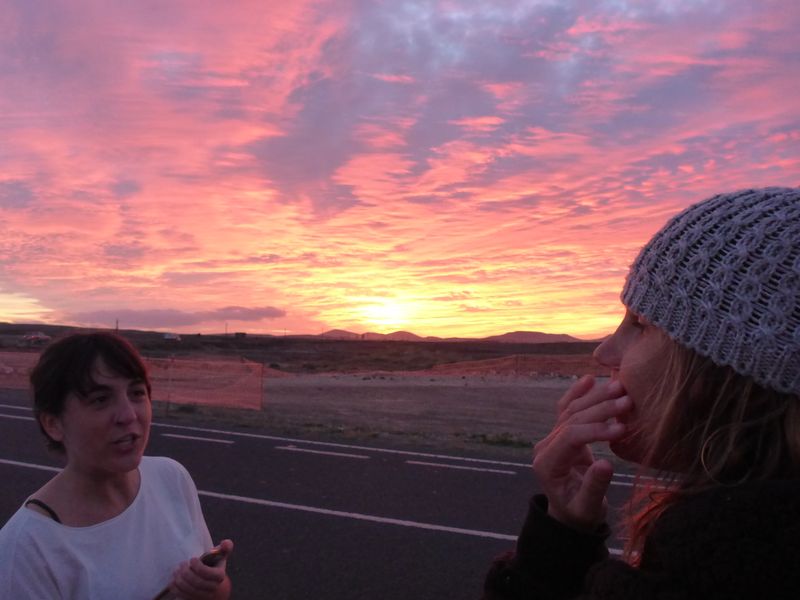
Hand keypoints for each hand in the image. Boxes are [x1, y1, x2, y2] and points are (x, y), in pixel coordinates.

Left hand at [169, 539, 233, 599]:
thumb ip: (225, 547)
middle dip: (186, 573)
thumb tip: (225, 543)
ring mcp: (203, 596)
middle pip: (198, 583)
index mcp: (220, 576)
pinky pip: (183, 597)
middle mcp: (213, 588)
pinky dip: (176, 589)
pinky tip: (173, 581)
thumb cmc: (213, 565)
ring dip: (180, 580)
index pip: (208, 574)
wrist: (209, 582)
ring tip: (176, 571)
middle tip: (181, 564)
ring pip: (189, 590)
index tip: (192, 559)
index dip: (198, 567)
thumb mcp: (220, 555)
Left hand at [532, 376, 629, 531]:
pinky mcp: (562, 433)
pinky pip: (568, 408)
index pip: (570, 437)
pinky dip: (578, 392)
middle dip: (600, 408)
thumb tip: (606, 463)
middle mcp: (545, 446)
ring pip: (572, 409)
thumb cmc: (581, 514)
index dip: (595, 430)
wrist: (570, 514)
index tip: (622, 428)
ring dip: (595, 396)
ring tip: (621, 386)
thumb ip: (594, 487)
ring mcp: (551, 437)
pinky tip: (589, 378)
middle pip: (572, 418)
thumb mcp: (588, 508)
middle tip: (628, 400)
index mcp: (547, 463)